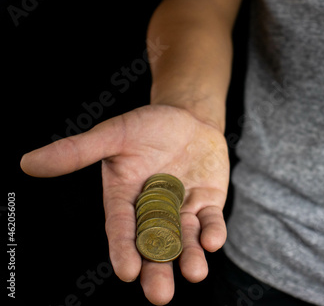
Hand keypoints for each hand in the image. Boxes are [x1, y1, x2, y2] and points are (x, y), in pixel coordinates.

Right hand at [20, 104, 229, 304]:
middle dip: (157, 270)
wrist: (188, 118)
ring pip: (185, 240)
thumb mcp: (114, 134)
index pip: (122, 228)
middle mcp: (154, 210)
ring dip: (190, 257)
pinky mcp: (208, 203)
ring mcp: (183, 209)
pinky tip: (213, 242)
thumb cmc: (148, 125)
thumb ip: (78, 151)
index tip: (128, 272)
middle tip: (160, 295)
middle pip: (154, 245)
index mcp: (125, 199)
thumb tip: (28, 162)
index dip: (124, 249)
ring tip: (194, 273)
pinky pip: (211, 222)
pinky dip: (213, 232)